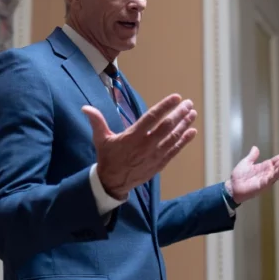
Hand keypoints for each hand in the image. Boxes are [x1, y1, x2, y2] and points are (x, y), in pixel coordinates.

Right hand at [82, 94, 196, 199]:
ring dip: (184, 125)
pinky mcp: (159, 163)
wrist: (113, 182)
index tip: (176, 97)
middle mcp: (146, 144)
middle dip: (179, 113)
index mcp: (133, 136)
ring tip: (193, 114)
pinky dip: (184, 141)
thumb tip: (85, 108)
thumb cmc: (108, 158)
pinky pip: (174, 150)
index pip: (152, 117)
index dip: (165, 106)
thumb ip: (97, 122)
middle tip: (189, 104)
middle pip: (167, 126)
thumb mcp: (100, 139)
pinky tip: (192, 132)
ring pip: (173, 137)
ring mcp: (155, 154)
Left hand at [228, 146, 278, 203]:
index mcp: (265, 167)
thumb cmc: (239, 177)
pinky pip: (272, 178)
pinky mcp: (263, 184)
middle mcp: (268, 173)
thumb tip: (255, 147)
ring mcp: (267, 179)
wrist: (232, 187)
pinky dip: (278, 172)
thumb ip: (252, 156)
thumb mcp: (246, 162)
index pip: (278, 159)